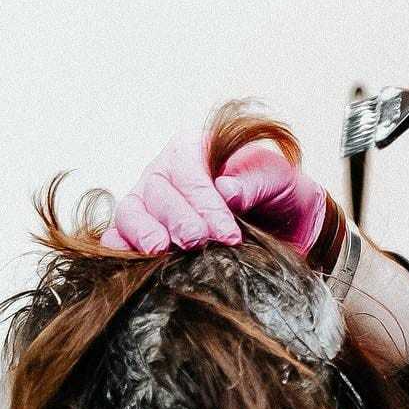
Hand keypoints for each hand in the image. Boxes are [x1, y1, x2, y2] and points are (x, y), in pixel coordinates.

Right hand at [108, 129, 326, 255]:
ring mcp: (151, 202)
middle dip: (179, 220)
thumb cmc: (279, 193)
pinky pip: (120, 236)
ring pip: (131, 211)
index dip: (203, 201)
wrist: (288, 223)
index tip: (227, 233)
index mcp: (196, 149)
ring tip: (163, 252)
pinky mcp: (144, 232)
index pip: (188, 169)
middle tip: (199, 243)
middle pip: (157, 191)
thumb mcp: (279, 180)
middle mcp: (167, 172)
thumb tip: (225, 190)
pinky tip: (135, 259)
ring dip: (144, 233)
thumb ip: (254, 182)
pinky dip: (121, 247)